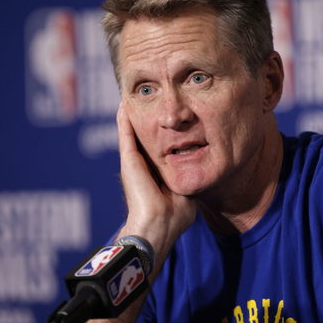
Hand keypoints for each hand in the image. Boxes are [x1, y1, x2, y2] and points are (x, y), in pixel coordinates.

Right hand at [116, 102, 197, 268]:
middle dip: (147, 120)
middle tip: (147, 101)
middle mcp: (143, 166)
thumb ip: (188, 180)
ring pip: (132, 133)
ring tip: (130, 97)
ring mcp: (134, 162)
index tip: (168, 119)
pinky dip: (124, 119)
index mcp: (157, 173)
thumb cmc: (175, 215)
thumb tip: (199, 174)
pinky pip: (125, 134)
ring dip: (132, 115)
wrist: (160, 224)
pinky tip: (123, 105)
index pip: (160, 148)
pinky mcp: (128, 160)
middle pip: (145, 137)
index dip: (163, 134)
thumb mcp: (186, 193)